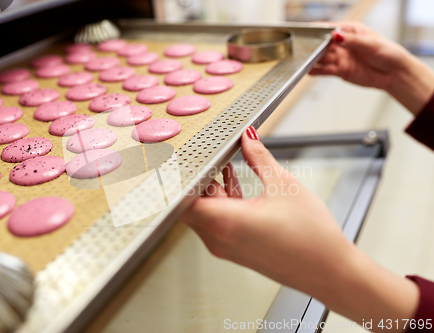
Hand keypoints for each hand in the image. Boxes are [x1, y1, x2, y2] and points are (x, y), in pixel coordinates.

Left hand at [181, 127, 418, 331]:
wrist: (330, 272)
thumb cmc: (311, 238)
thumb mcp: (284, 185)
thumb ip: (259, 158)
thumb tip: (248, 139)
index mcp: (225, 222)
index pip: (182, 198)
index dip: (178, 177)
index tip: (178, 159)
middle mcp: (219, 238)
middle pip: (190, 205)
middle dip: (196, 179)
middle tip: (204, 156)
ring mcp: (226, 247)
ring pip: (203, 214)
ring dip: (210, 190)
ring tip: (223, 165)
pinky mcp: (236, 250)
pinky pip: (217, 223)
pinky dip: (221, 203)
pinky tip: (235, 183)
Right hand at [310, 21, 433, 114]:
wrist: (394, 74)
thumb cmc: (389, 54)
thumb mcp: (371, 44)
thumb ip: (352, 41)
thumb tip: (336, 37)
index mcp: (352, 31)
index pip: (331, 28)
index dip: (319, 30)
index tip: (308, 31)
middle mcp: (344, 44)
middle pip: (324, 44)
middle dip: (314, 46)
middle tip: (305, 49)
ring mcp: (342, 58)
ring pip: (323, 58)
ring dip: (314, 59)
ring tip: (305, 61)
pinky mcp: (341, 71)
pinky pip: (326, 70)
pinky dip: (317, 71)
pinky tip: (310, 70)